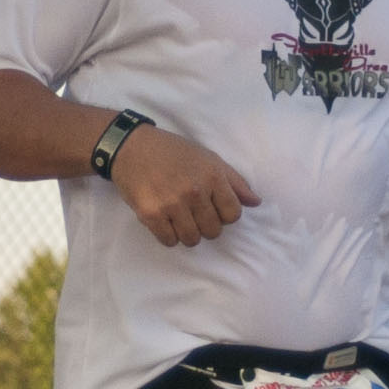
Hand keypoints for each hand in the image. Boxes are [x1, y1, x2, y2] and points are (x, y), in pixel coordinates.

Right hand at [107, 124, 259, 248]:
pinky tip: (164, 221)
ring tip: (179, 218)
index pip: (233, 215)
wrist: (132, 147)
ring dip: (188, 233)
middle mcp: (194, 192)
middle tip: (193, 212)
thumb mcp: (209, 158)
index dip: (224, 214)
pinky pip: (169, 241)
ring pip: (192, 240)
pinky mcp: (151, 214)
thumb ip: (234, 181)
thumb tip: (256, 202)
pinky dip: (169, 236)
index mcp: (212, 176)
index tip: (212, 207)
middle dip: (206, 225)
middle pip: (213, 231)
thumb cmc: (173, 151)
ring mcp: (172, 204)